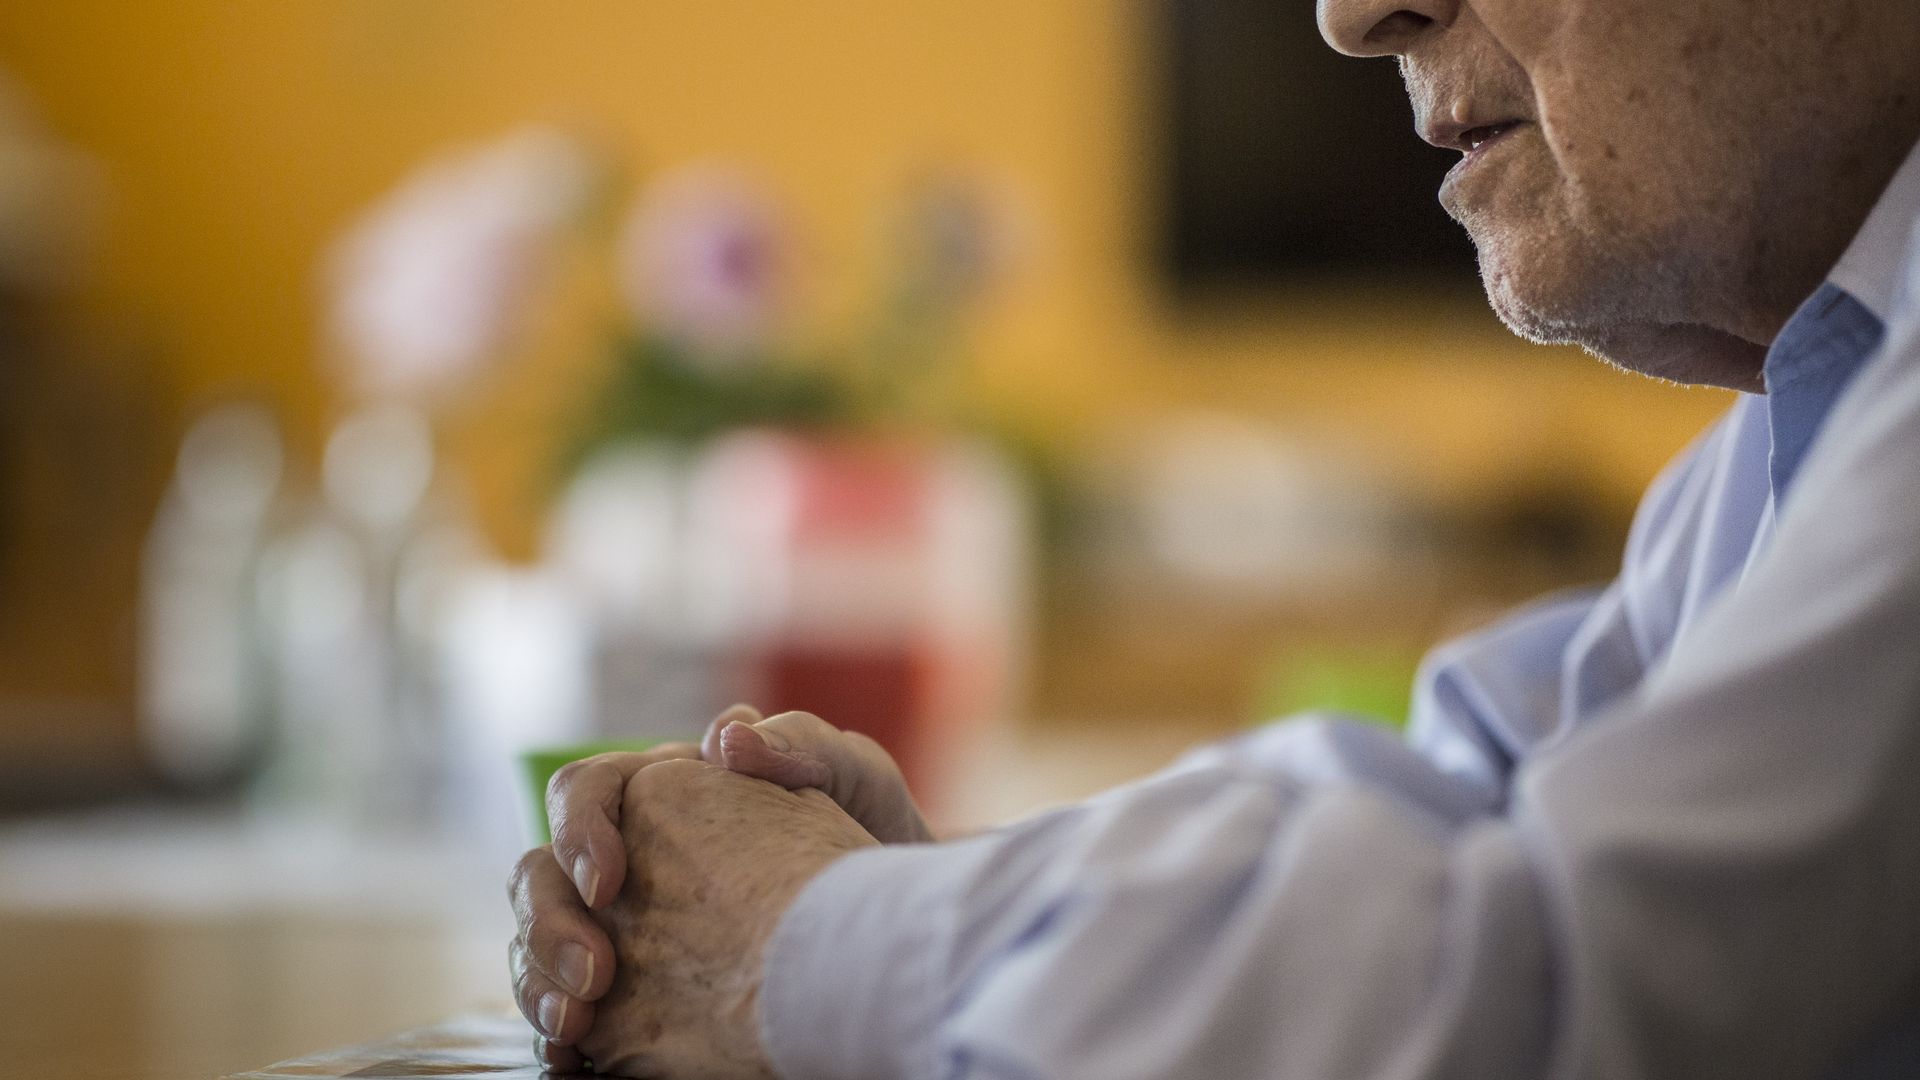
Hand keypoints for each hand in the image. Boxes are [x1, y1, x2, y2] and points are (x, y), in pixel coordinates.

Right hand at [510, 704, 928, 1070]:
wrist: (904, 922)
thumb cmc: (877, 835)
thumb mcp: (856, 778)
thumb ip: (800, 742)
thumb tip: (725, 739)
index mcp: (666, 791)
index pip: (586, 791)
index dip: (578, 830)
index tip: (610, 883)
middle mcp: (632, 856)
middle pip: (541, 875)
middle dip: (550, 923)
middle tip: (594, 975)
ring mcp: (628, 926)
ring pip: (539, 945)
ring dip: (539, 985)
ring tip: (576, 1029)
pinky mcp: (637, 990)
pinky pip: (572, 1010)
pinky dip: (560, 1037)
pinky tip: (575, 1061)